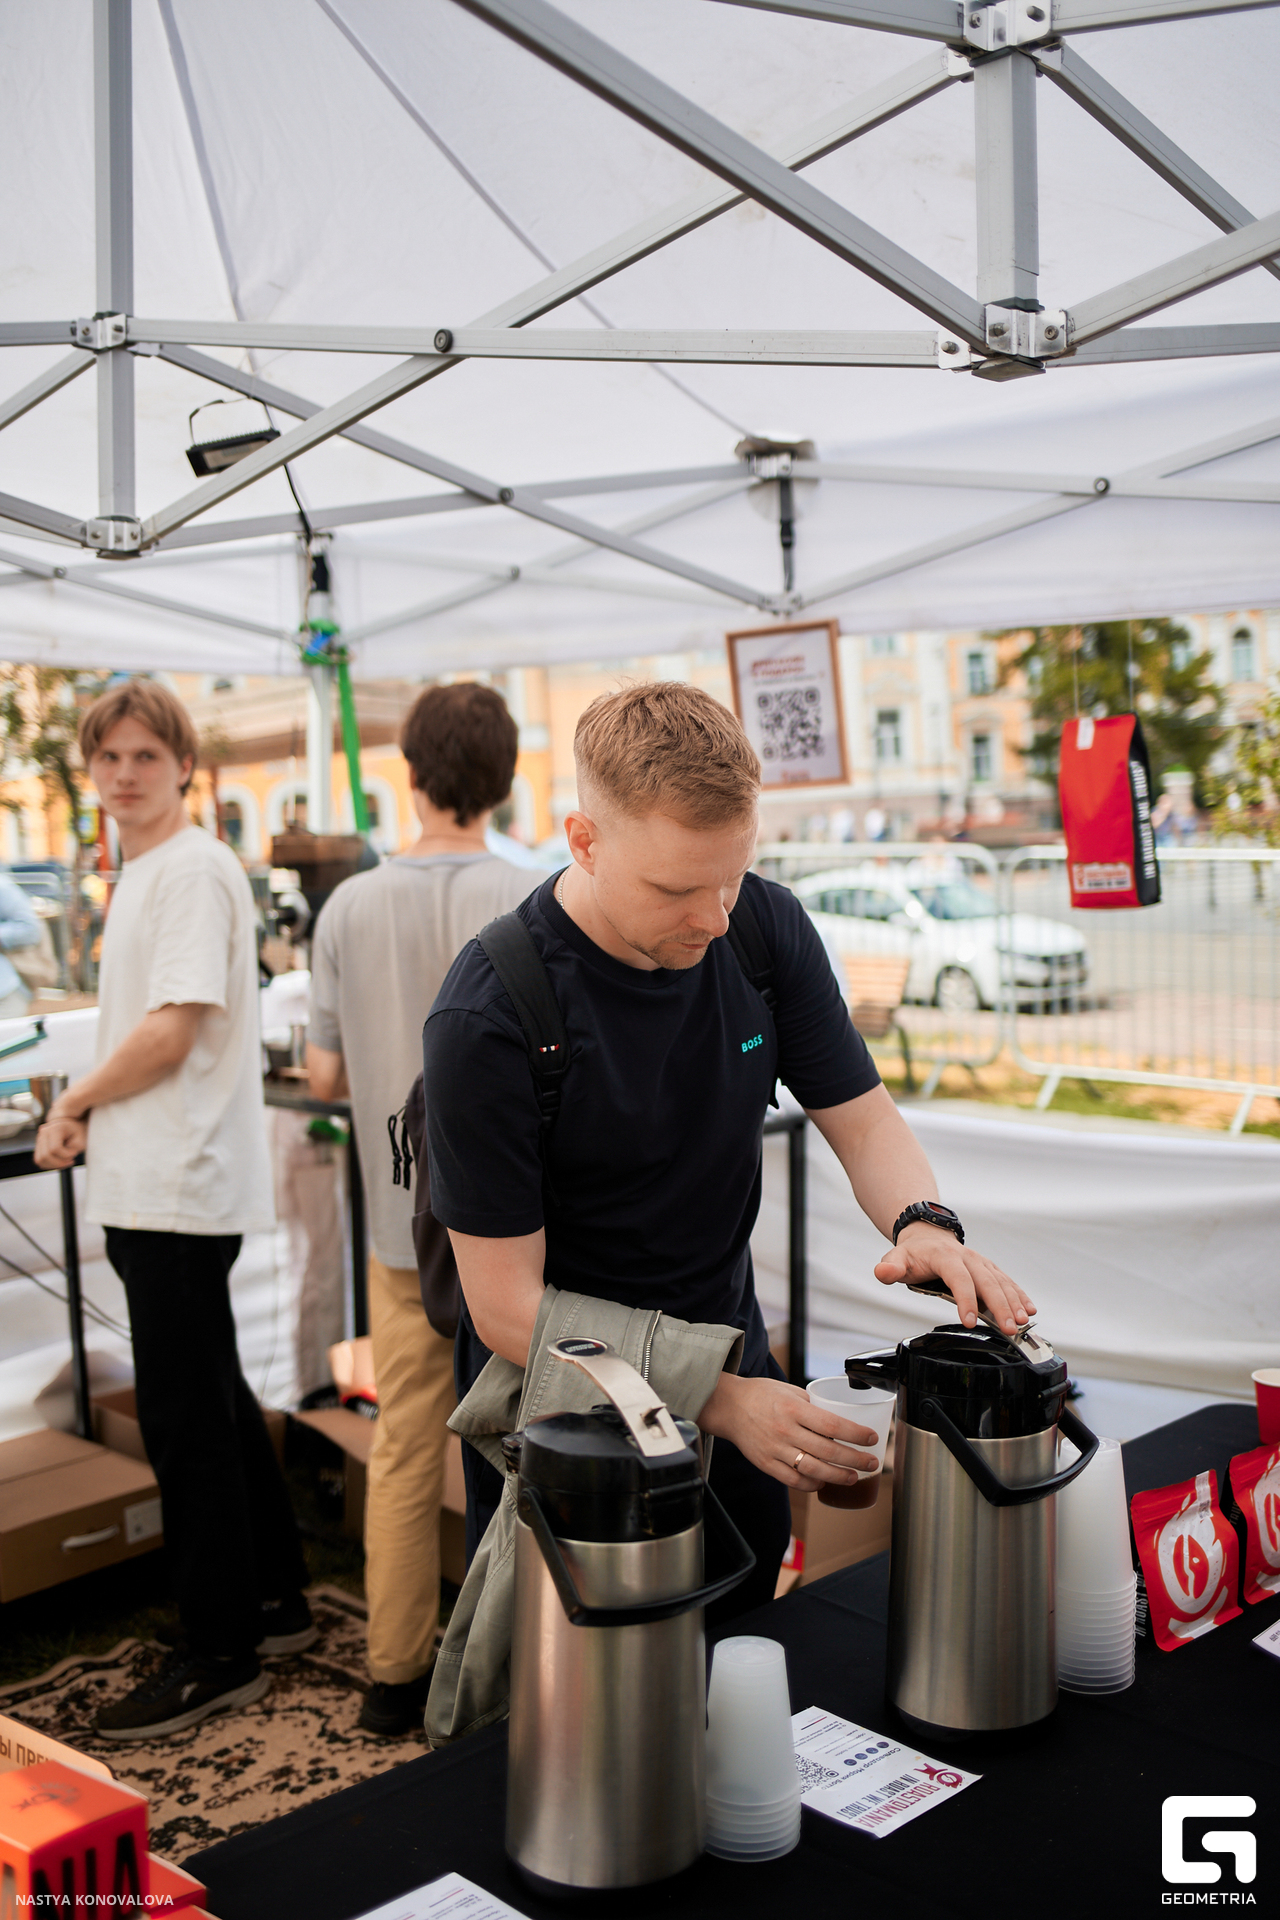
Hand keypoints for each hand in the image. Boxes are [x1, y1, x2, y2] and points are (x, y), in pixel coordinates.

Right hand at [35, 1114, 86, 1169]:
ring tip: (66, 1162)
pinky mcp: (38, 1146)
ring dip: (54, 1165)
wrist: (70, 1126)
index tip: (75, 1153)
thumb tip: (67, 1155)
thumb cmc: (77, 1132)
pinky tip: (60, 1162)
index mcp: (55, 1128)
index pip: (55, 1148)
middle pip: (46, 1155)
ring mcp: (39, 1139)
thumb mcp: (82, 1137)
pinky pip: (39, 1161)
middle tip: (71, 1160)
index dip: (66, 1155)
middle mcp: (44, 1132)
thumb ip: (77, 1146)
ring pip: (40, 1160)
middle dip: (59, 1162)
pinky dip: (49, 1165)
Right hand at [698, 1372, 879, 1492]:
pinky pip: (794, 1480)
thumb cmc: (760, 1395)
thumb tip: (835, 1420)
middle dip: (855, 1459)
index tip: (872, 1438)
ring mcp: (775, 1449)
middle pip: (828, 1450)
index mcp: (794, 1408)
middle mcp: (786, 1430)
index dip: (856, 1434)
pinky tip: (823, 1482)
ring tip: (853, 1477)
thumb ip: (812, 1405)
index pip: (833, 1424)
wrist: (728, 1406)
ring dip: (838, 1476)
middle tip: (872, 1463)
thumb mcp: (789, 1390)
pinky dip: (812, 1484)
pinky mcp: (766, 1464)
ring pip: (814, 1469)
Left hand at [874, 1223, 1034, 1335]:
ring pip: (1001, 1282)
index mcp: (945, 1256)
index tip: (970, 1320)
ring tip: (1022, 1322)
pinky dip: (1020, 1295)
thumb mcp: (897, 1259)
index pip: (958, 1278)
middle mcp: (968, 1258)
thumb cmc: (913, 1254)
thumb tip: (883, 1272)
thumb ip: (890, 1267)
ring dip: (1014, 1302)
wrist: (928, 1236)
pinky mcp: (990, 1270)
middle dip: (999, 1306)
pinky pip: (1008, 1282)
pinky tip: (1029, 1309)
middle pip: (987, 1282)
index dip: (966, 1299)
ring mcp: (981, 1263)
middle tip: (1008, 1328)